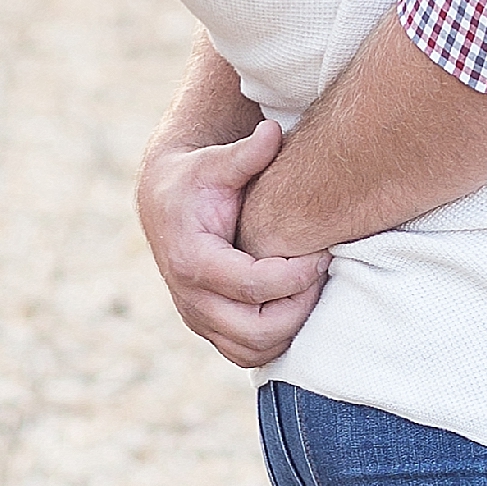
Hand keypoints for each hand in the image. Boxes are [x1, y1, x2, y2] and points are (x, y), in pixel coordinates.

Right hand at [136, 118, 329, 368]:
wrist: (163, 201)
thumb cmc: (196, 178)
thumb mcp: (216, 161)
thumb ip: (246, 154)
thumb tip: (272, 132)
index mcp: (191, 259)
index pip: (253, 286)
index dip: (295, 275)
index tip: (323, 253)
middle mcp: (189, 296)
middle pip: (255, 330)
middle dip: (298, 307)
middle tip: (323, 274)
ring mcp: (196, 316)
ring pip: (251, 350)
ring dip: (289, 329)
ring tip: (313, 290)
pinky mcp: (207, 326)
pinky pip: (245, 353)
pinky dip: (275, 340)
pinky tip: (297, 305)